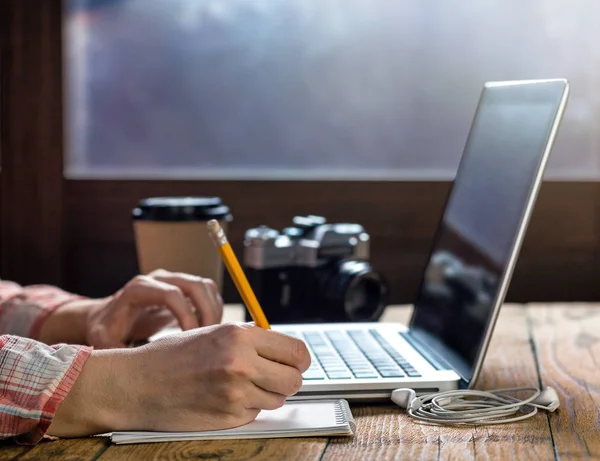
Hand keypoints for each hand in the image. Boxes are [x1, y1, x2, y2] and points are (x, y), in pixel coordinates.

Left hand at [38, 269, 222, 347]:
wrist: (107, 315)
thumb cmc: (106, 328)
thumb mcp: (102, 341)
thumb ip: (117, 352)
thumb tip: (136, 368)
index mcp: (139, 289)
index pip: (172, 294)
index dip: (186, 316)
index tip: (189, 341)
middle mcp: (158, 279)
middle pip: (195, 285)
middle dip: (208, 312)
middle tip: (210, 340)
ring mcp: (173, 280)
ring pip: (206, 286)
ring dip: (214, 310)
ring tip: (210, 337)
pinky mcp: (183, 287)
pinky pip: (207, 292)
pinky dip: (214, 309)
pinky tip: (207, 331)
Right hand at [48, 323, 310, 435]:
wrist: (136, 384)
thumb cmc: (172, 355)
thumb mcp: (214, 334)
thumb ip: (251, 341)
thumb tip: (286, 352)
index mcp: (239, 336)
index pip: (297, 352)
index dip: (298, 360)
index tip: (294, 362)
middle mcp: (240, 364)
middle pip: (294, 380)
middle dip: (288, 380)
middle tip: (274, 376)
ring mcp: (234, 395)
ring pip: (277, 399)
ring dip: (266, 394)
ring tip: (240, 385)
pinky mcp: (227, 419)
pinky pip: (254, 414)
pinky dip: (246, 408)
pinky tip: (223, 398)